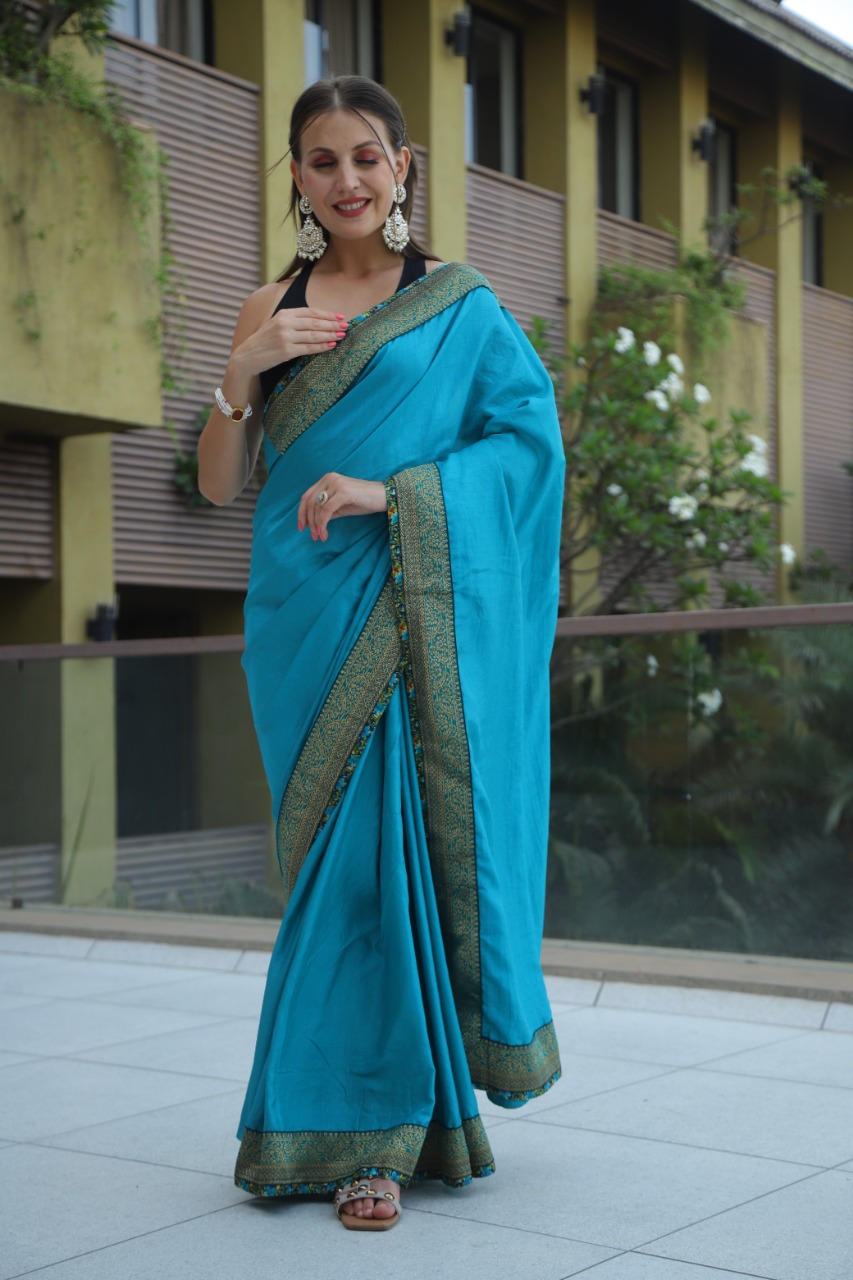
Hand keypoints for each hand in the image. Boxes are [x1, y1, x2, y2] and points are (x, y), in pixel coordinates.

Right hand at [232, 306, 348, 376]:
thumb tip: (317, 322)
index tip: (340, 316)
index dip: (327, 314)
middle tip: (346, 325)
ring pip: (314, 335)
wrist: (246, 356)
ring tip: (342, 335)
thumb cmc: (264, 342)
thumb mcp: (276, 325)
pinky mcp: (286, 351)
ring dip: (330, 335)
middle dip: (332, 324)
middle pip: (315, 322)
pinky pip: (309, 348)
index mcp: (283, 314)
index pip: (310, 311)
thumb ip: (293, 321)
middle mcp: (285, 323)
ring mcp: (285, 337)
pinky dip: (322, 347)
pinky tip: (331, 345)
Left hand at [298, 473, 386, 541]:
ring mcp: (336, 483)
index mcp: (327, 479)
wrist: (384, 497)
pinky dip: (323, 524)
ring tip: (320, 537)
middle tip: (313, 536)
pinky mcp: (343, 492)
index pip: (307, 496)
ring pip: (317, 507)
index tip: (301, 528)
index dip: (301, 513)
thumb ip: (326, 511)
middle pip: (309, 502)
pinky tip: (325, 533)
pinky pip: (326, 510)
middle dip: (309, 521)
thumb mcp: (341, 506)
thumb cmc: (364, 501)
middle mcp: (329, 478)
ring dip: (316, 525)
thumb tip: (312, 522)